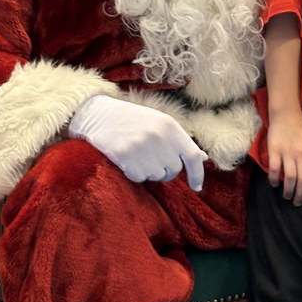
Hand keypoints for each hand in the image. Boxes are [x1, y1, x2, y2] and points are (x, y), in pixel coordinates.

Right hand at [68, 93, 207, 189]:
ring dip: (149, 171)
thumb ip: (180, 141)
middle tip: (152, 158)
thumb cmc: (133, 120)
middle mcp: (158, 136)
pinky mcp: (125, 157)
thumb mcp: (160, 123)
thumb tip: (202, 158)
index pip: (193, 156)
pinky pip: (139, 178)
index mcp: (170, 125)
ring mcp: (141, 147)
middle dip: (165, 170)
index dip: (197, 174)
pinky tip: (127, 159)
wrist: (98, 114)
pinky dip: (134, 173)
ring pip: (156, 176)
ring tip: (137, 154)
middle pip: (174, 170)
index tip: (197, 187)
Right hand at [267, 111, 301, 206]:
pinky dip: (274, 179)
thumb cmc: (301, 131)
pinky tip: (274, 184)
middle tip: (297, 204)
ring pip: (290, 178)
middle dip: (301, 196)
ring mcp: (288, 152)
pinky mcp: (275, 150)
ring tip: (287, 197)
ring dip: (289, 191)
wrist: (287, 114)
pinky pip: (275, 169)